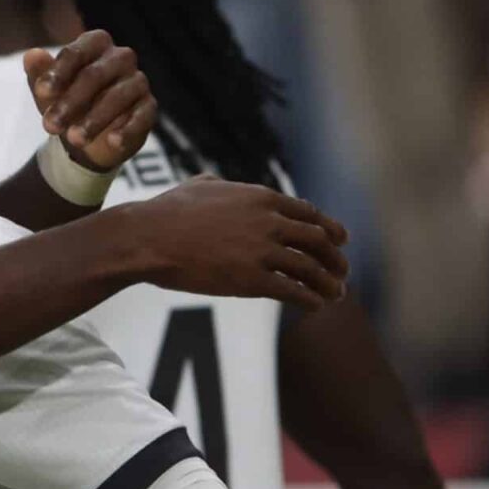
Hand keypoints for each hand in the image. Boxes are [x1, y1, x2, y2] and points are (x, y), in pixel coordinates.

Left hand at [23, 30, 155, 171]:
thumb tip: (31, 55)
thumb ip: (39, 73)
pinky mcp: (149, 106)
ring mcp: (137, 81)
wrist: (84, 135)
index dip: (58, 72)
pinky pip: (142, 116)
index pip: (76, 52)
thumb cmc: (65, 101)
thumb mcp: (47, 90)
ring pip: (117, 97)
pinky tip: (112, 142)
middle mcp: (120, 57)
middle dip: (70, 102)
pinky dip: (127, 130)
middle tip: (49, 126)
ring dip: (94, 120)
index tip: (41, 92)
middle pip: (94, 75)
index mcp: (94, 43)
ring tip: (73, 139)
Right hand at [102, 176, 348, 309]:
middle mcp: (269, 222)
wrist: (147, 238)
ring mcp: (262, 252)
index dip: (329, 228)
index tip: (339, 240)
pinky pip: (294, 292)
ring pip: (311, 269)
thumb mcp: (199, 184)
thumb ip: (222, 184)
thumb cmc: (167, 211)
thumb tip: (223, 183)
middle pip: (318, 241)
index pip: (309, 213)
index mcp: (260, 197)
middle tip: (341, 271)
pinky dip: (310, 300)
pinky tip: (314, 306)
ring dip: (329, 283)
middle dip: (335, 258)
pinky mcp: (253, 280)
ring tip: (335, 294)